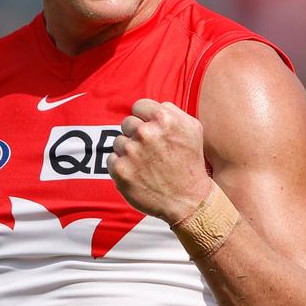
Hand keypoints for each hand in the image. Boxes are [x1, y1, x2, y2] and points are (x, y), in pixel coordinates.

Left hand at [108, 99, 211, 223]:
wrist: (188, 200)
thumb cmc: (191, 162)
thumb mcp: (193, 128)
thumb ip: (172, 111)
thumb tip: (155, 105)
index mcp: (163, 118)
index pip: (139, 106)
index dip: (145, 118)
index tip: (151, 131)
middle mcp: (145, 132)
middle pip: (127, 123)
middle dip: (137, 135)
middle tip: (151, 151)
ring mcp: (130, 152)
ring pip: (119, 141)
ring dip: (129, 151)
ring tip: (146, 164)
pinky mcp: (120, 170)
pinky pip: (112, 159)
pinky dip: (122, 165)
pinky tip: (138, 173)